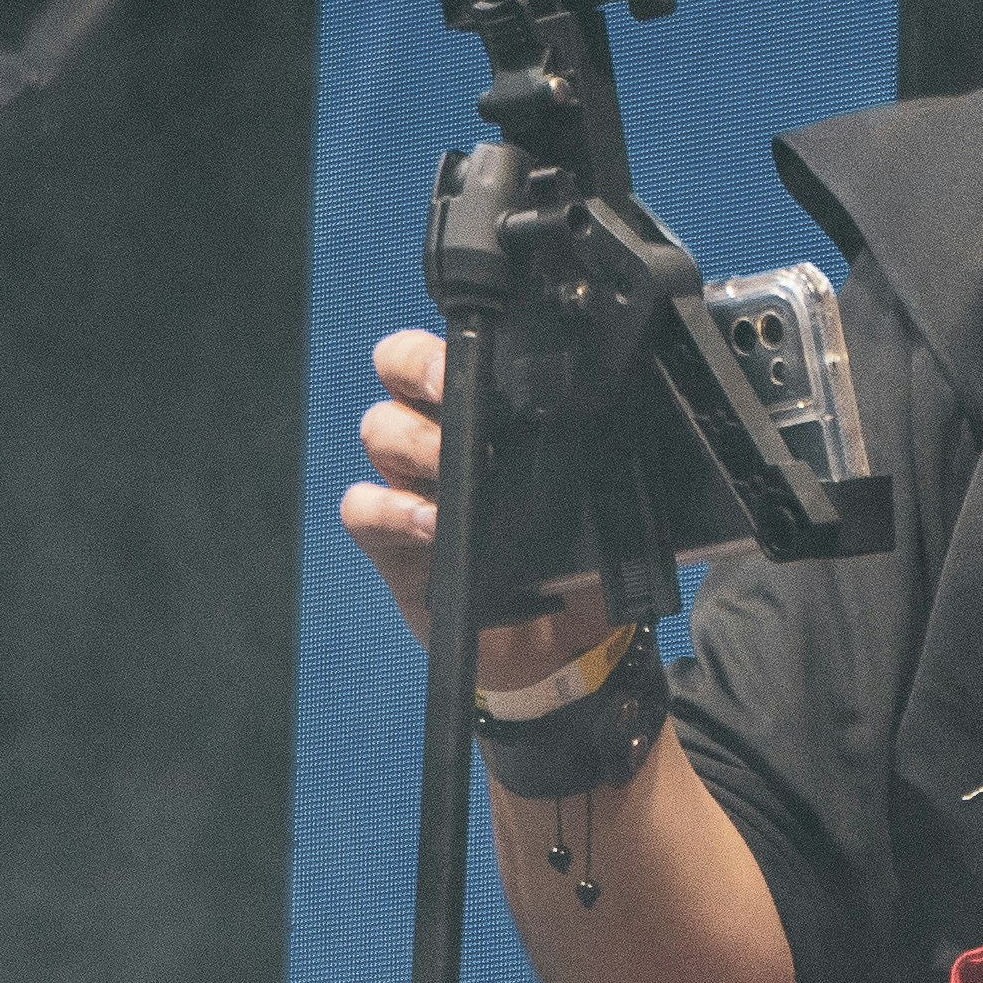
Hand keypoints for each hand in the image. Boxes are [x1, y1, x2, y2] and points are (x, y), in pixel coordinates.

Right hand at [339, 325, 612, 689]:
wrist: (558, 641)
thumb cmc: (571, 557)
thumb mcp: (589, 500)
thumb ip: (588, 458)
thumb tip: (621, 429)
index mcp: (483, 410)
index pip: (448, 347)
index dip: (448, 341)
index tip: (479, 351)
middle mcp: (434, 432)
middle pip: (396, 370)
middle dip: (419, 368)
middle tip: (452, 389)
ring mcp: (407, 483)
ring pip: (379, 430)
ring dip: (414, 442)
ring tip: (459, 470)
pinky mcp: (389, 540)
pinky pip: (362, 508)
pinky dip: (391, 510)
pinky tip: (432, 523)